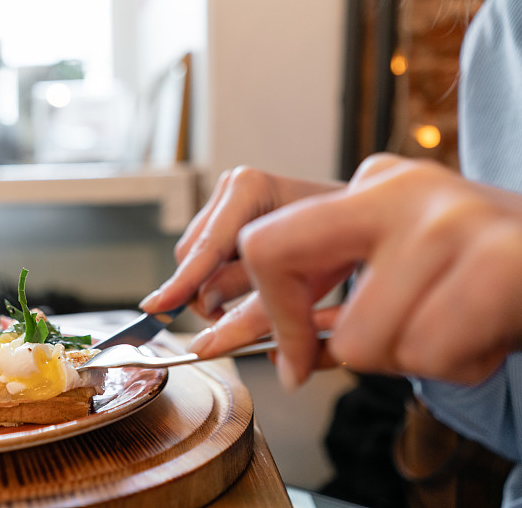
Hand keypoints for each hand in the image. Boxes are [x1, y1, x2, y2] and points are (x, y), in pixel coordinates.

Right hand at [140, 166, 339, 319]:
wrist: (363, 219)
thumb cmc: (345, 245)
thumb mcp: (304, 284)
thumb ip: (252, 312)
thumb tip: (208, 336)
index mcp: (251, 189)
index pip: (206, 247)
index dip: (183, 283)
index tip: (158, 307)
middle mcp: (232, 186)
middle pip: (192, 256)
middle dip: (206, 294)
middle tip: (231, 321)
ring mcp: (226, 196)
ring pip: (193, 258)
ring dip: (212, 288)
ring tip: (249, 300)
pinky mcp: (224, 211)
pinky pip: (204, 255)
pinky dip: (217, 277)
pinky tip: (245, 284)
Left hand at [238, 154, 521, 388]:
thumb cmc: (488, 279)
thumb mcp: (407, 266)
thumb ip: (342, 303)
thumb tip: (284, 356)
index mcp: (372, 187)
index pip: (265, 243)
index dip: (270, 310)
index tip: (291, 357)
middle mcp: (401, 192)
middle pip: (282, 264)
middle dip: (318, 332)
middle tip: (373, 353)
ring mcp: (450, 219)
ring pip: (361, 340)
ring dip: (409, 357)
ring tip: (457, 330)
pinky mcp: (501, 261)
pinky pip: (427, 353)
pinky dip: (456, 366)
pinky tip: (487, 337)